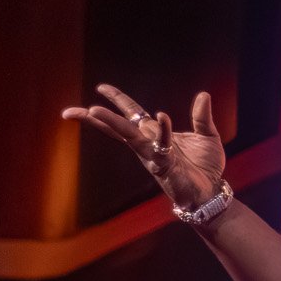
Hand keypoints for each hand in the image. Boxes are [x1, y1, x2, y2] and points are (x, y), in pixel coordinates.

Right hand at [62, 84, 224, 210]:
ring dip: (112, 122)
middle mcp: (148, 144)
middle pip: (119, 126)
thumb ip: (202, 116)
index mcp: (154, 134)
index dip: (117, 100)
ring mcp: (153, 155)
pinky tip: (161, 116)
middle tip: (70, 111)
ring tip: (94, 109)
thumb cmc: (204, 167)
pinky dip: (163, 131)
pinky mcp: (165, 166)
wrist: (210, 193)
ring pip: (130, 135)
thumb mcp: (207, 135)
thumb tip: (203, 94)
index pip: (132, 113)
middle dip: (96, 117)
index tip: (100, 88)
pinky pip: (162, 146)